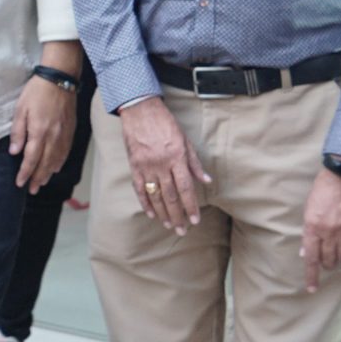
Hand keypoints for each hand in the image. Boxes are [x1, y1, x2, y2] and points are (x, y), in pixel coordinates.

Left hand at [8, 76, 76, 194]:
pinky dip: (60, 162)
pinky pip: (66, 151)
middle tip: (31, 190)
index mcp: (39, 132)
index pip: (31, 159)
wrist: (60, 80)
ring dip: (49, 173)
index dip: (25, 173)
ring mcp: (64, 134)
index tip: (20, 183)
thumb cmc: (36, 92)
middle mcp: (54, 137)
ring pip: (57, 160)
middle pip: (46, 164)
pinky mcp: (71, 130)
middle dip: (37, 178)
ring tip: (41, 182)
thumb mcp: (20, 109)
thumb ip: (18, 132)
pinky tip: (55, 167)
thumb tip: (14, 152)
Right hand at [117, 98, 209, 234]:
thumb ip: (194, 163)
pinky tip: (151, 213)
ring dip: (163, 212)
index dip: (191, 206)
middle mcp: (161, 164)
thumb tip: (206, 181)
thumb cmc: (165, 124)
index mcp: (177, 158)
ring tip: (168, 225)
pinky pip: (140, 188)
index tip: (195, 220)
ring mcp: (146, 166)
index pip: (186, 188)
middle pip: (171, 196)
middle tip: (181, 230)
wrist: (140, 111)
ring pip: (155, 195)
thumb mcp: (185, 140)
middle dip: (177, 215)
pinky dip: (145, 202)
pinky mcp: (134, 166)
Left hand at [299, 167, 340, 291]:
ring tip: (335, 256)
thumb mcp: (308, 211)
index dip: (311, 275)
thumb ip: (308, 233)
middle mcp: (330, 232)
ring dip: (338, 260)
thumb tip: (307, 252)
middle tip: (324, 263)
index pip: (312, 258)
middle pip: (329, 260)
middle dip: (325, 266)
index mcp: (313, 227)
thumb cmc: (322, 192)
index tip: (312, 288)